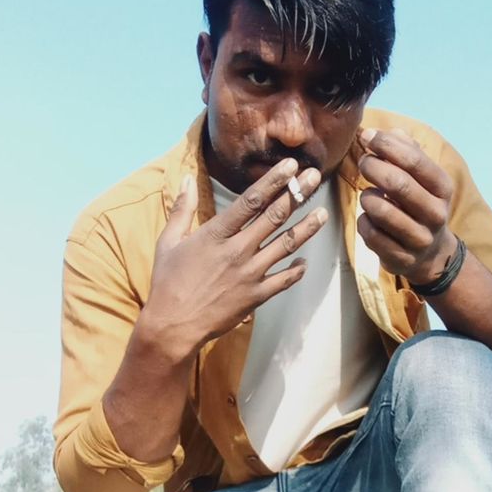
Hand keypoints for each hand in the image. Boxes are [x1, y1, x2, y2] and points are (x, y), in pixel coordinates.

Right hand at [141, 159, 324, 360]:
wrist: (173, 326)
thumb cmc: (167, 282)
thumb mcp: (169, 241)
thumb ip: (182, 208)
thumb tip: (188, 178)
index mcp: (216, 234)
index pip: (251, 201)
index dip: (273, 181)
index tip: (290, 165)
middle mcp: (237, 251)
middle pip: (274, 217)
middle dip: (297, 194)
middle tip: (315, 176)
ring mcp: (250, 274)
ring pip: (285, 245)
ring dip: (306, 228)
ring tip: (323, 213)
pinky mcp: (256, 296)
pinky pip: (283, 281)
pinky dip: (297, 271)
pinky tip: (305, 261)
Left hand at [357, 128, 456, 284]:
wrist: (432, 253)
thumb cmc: (420, 204)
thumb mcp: (422, 177)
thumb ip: (406, 151)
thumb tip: (386, 131)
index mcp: (443, 188)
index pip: (415, 161)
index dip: (387, 145)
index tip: (368, 137)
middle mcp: (435, 214)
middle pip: (398, 184)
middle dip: (373, 168)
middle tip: (364, 163)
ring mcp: (419, 239)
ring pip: (380, 210)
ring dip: (367, 197)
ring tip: (369, 195)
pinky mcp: (400, 258)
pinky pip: (370, 233)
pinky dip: (363, 221)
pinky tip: (370, 218)